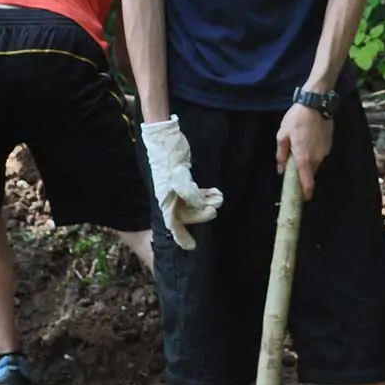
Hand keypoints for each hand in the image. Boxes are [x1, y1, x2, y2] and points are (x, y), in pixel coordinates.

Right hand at [139, 116, 223, 249]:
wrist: (165, 137)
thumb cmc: (168, 157)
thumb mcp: (180, 177)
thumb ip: (191, 194)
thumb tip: (201, 206)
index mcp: (166, 200)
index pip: (173, 224)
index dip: (182, 236)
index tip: (191, 246)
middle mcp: (170, 197)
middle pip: (186, 214)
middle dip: (201, 214)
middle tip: (215, 210)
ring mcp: (176, 189)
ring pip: (192, 203)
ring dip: (206, 202)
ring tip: (219, 198)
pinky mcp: (182, 180)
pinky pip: (194, 192)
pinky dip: (204, 194)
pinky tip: (215, 191)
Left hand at [275, 103, 333, 198]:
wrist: (315, 104)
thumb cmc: (296, 119)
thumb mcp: (282, 135)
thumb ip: (281, 154)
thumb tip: (281, 169)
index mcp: (303, 157)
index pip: (307, 181)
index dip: (306, 192)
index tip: (304, 199)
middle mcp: (316, 157)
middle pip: (310, 172)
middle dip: (303, 173)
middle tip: (294, 166)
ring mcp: (324, 151)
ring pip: (315, 163)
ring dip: (308, 161)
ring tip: (300, 147)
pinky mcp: (329, 144)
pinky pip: (320, 154)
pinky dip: (314, 152)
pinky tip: (308, 140)